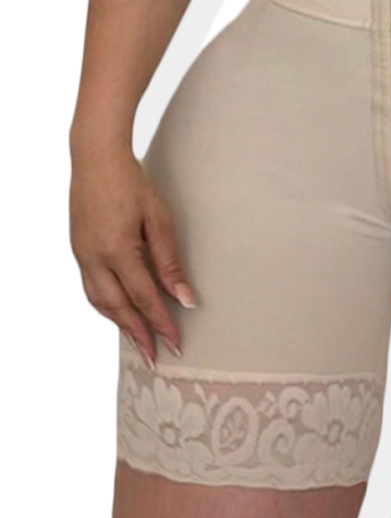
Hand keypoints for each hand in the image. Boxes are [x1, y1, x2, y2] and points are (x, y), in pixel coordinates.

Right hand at [69, 143, 196, 368]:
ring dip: (120, 324)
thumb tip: (185, 298)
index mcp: (118, 251)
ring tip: (139, 341)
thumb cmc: (133, 183)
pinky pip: (92, 288)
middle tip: (156, 357)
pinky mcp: (79, 250)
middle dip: (139, 335)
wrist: (96, 159)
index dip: (161, 325)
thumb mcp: (159, 218)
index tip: (176, 345)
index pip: (145, 299)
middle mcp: (95, 259)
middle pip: (118, 309)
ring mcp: (82, 256)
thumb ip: (170, 261)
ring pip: (101, 303)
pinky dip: (107, 306)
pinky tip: (119, 311)